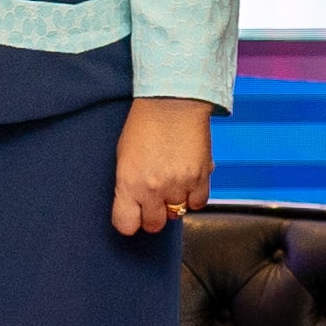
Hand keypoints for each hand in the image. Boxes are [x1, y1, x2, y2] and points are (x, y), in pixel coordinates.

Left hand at [110, 94, 210, 239]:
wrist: (172, 100)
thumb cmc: (144, 123)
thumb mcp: (124, 156)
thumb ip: (128, 184)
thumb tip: (135, 205)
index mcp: (129, 183)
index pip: (126, 225)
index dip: (129, 222)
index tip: (132, 215)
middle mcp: (153, 189)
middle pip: (154, 224)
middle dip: (153, 214)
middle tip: (154, 198)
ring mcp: (179, 184)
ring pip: (177, 213)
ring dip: (174, 202)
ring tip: (171, 181)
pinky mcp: (201, 177)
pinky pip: (198, 203)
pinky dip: (193, 196)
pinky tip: (188, 181)